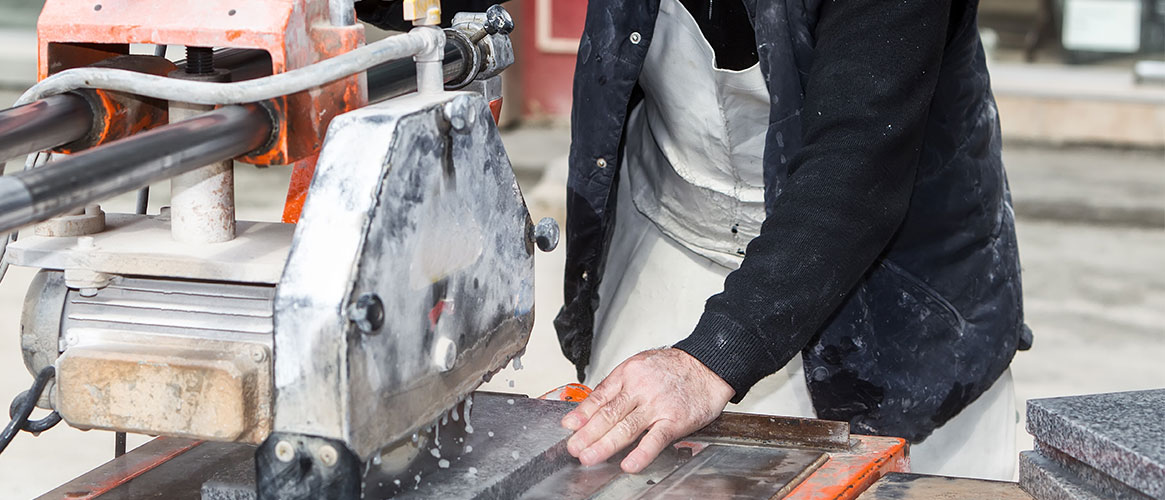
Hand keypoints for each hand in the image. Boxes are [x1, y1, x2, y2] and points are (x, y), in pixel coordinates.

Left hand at [560, 348, 733, 472]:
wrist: (708, 366)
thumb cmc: (674, 368)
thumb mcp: (641, 365)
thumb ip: (619, 385)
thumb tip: (596, 406)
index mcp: (629, 374)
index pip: (600, 396)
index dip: (582, 413)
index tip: (569, 426)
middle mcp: (640, 389)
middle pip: (609, 414)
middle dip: (587, 433)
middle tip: (574, 447)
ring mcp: (657, 405)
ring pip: (626, 427)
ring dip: (605, 445)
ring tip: (589, 457)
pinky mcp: (675, 420)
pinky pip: (655, 439)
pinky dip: (641, 453)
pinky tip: (629, 464)